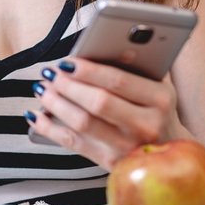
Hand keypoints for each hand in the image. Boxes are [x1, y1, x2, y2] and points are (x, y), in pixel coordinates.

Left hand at [26, 59, 180, 168]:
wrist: (169, 154)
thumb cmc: (155, 108)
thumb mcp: (157, 84)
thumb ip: (137, 63)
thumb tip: (107, 41)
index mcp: (160, 99)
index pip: (118, 81)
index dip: (88, 69)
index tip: (66, 60)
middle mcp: (147, 125)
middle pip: (98, 102)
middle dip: (68, 85)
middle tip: (50, 73)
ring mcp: (128, 147)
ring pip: (83, 123)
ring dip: (56, 104)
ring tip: (42, 88)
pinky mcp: (110, 163)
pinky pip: (74, 144)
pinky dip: (50, 129)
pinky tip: (36, 116)